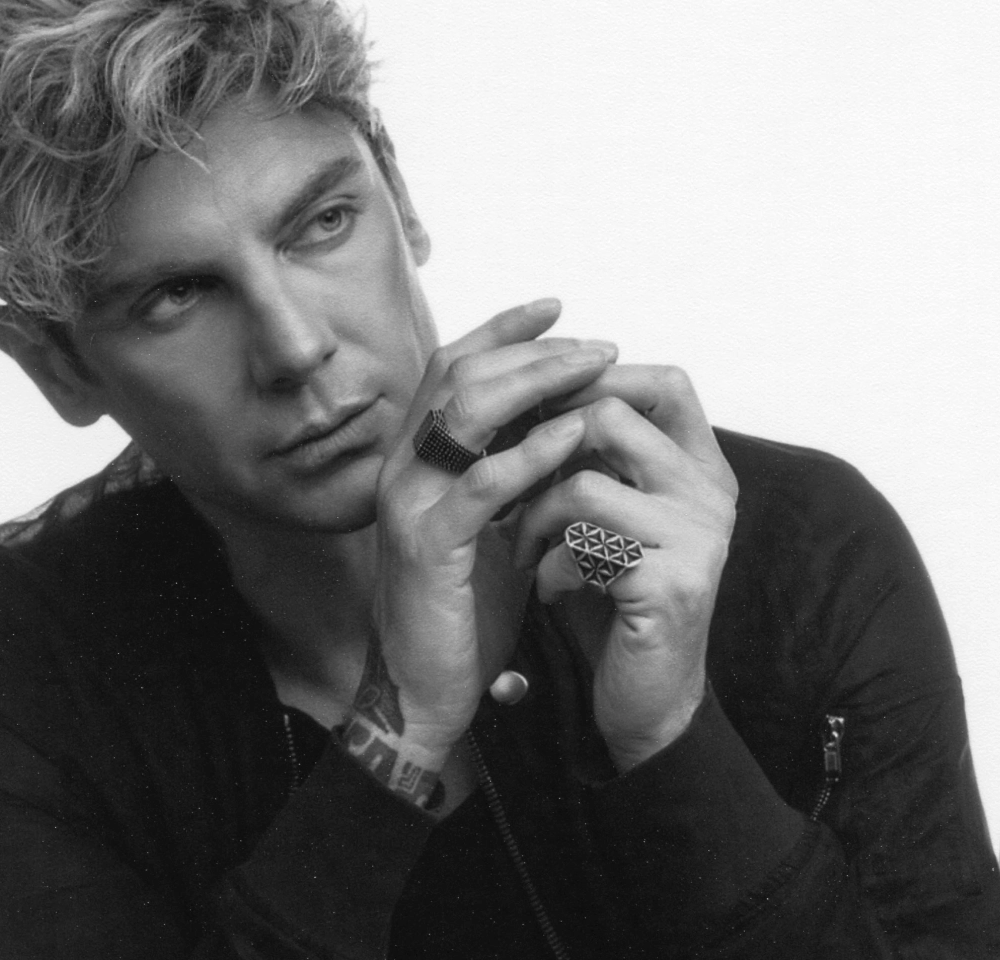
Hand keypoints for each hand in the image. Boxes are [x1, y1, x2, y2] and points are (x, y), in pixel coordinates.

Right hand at [340, 299, 616, 806]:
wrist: (428, 691)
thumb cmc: (465, 607)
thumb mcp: (498, 523)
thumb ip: (517, 471)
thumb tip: (570, 415)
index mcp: (416, 457)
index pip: (453, 367)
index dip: (502, 330)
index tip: (559, 307)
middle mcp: (402, 467)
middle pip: (462, 375)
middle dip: (534, 350)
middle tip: (597, 344)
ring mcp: (408, 503)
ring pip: (466, 412)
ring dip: (537, 383)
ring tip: (594, 371)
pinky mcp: (427, 545)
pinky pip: (480, 483)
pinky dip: (529, 452)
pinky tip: (573, 435)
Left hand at [512, 366, 737, 770]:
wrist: (647, 698)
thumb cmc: (618, 597)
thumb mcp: (612, 514)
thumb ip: (599, 456)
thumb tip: (532, 387)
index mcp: (702, 467)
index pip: (667, 381)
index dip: (597, 378)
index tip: (541, 410)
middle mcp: (711, 494)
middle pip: (612, 416)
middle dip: (544, 449)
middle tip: (518, 487)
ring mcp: (698, 538)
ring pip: (583, 484)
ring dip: (535, 518)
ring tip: (526, 551)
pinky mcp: (671, 585)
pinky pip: (582, 546)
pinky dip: (548, 567)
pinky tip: (550, 592)